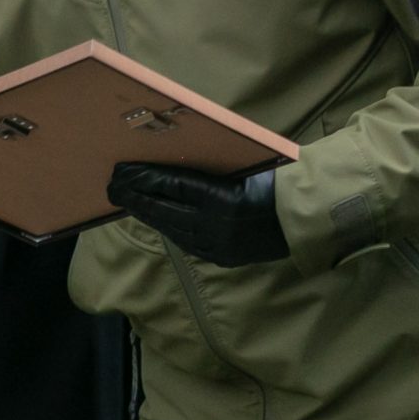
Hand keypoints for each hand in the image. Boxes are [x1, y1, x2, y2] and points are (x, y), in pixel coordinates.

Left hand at [107, 162, 288, 266]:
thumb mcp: (246, 165)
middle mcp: (216, 225)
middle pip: (165, 210)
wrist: (306, 217)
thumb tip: (176, 162)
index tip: (122, 171)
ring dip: (148, 214)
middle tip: (112, 187)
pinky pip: (188, 243)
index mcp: (223, 198)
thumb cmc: (279, 179)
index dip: (144, 179)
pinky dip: (169, 229)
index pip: (173, 186)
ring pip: (173, 229)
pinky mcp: (223, 257)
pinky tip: (158, 220)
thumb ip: (214, 168)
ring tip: (128, 202)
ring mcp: (219, 244)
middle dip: (136, 198)